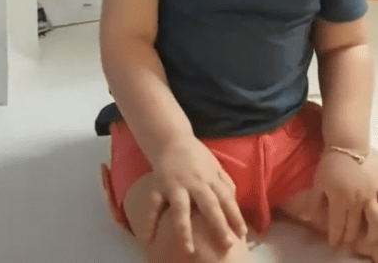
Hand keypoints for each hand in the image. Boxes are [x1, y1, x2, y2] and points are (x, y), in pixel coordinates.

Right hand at [143, 136, 247, 254]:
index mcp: (209, 177)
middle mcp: (194, 182)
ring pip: (181, 209)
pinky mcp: (158, 187)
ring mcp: (175, 185)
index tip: (242, 234)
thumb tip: (234, 200)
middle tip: (227, 245)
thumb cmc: (195, 154)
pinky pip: (153, 206)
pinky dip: (149, 221)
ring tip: (189, 250)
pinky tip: (147, 238)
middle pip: (209, 205)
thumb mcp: (214, 164)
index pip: (226, 198)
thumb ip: (224, 182)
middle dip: (218, 225)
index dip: (235, 215)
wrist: (170, 138)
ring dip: (185, 230)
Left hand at [308, 150, 377, 248]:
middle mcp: (357, 201)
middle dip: (349, 238)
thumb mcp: (318, 183)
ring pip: (375, 223)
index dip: (335, 237)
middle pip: (354, 228)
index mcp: (340, 199)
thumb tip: (312, 220)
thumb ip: (315, 203)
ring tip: (367, 241)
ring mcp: (371, 196)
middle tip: (346, 242)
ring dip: (371, 236)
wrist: (348, 147)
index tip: (333, 244)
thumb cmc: (330, 165)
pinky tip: (375, 222)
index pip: (338, 226)